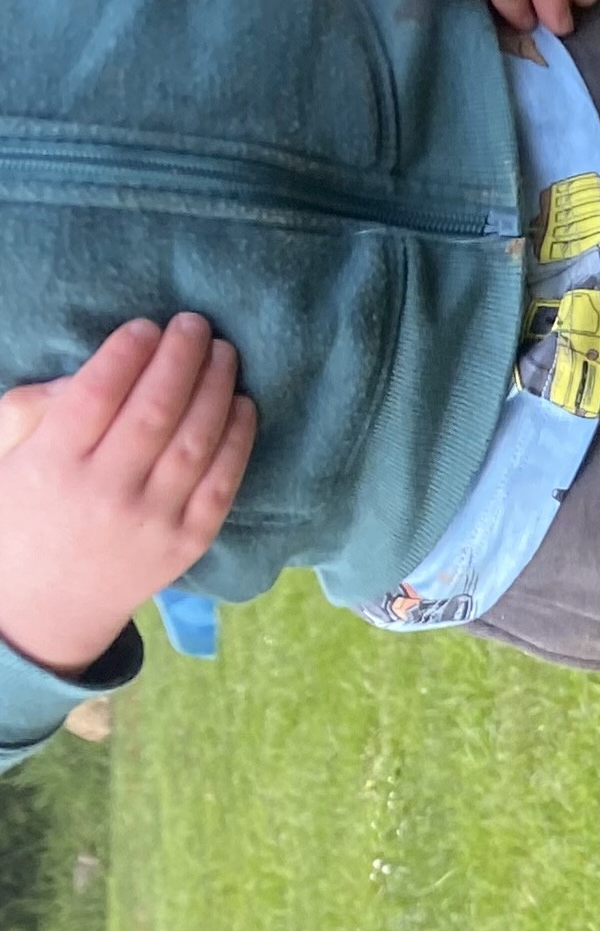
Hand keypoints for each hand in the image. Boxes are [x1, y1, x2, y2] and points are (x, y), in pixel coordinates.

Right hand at [0, 319, 256, 674]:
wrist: (46, 605)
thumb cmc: (24, 515)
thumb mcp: (9, 459)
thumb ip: (40, 411)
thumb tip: (101, 373)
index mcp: (53, 466)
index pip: (98, 395)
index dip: (127, 354)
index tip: (145, 325)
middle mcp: (107, 493)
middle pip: (156, 411)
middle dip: (182, 360)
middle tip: (196, 324)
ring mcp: (153, 520)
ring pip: (196, 442)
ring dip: (217, 389)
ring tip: (225, 353)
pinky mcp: (188, 542)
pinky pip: (223, 483)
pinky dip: (239, 439)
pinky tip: (244, 405)